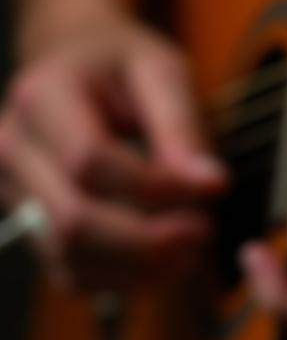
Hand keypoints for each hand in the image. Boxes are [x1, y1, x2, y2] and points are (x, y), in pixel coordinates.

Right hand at [0, 9, 226, 289]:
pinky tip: (162, 262)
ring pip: (70, 257)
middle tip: (204, 232)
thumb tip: (208, 183)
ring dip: (139, 268)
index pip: (91, 162)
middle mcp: (13, 147)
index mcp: (42, 96)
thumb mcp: (161, 70)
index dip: (157, 188)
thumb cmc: (119, 62)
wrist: (74, 60)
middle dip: (149, 241)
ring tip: (191, 249)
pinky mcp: (28, 223)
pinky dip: (120, 279)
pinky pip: (70, 272)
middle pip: (74, 220)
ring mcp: (13, 190)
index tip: (213, 189)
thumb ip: (182, 126)